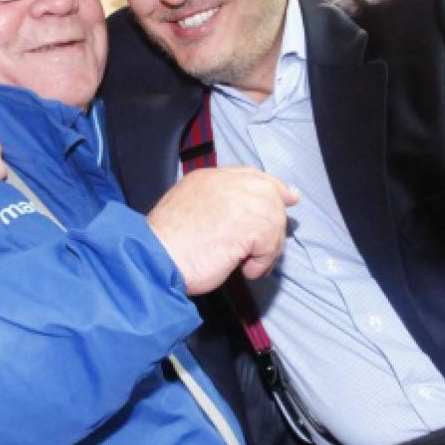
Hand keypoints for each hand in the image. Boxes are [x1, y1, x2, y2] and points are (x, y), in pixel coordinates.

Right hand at [147, 167, 298, 295]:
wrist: (156, 257)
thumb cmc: (166, 245)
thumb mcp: (188, 209)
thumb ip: (216, 204)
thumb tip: (242, 217)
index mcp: (209, 177)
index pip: (252, 175)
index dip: (273, 187)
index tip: (288, 197)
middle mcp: (227, 182)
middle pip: (271, 195)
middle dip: (272, 225)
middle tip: (260, 251)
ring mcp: (241, 200)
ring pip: (274, 222)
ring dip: (264, 249)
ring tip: (244, 263)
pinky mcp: (251, 224)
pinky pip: (271, 244)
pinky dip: (261, 263)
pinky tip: (243, 268)